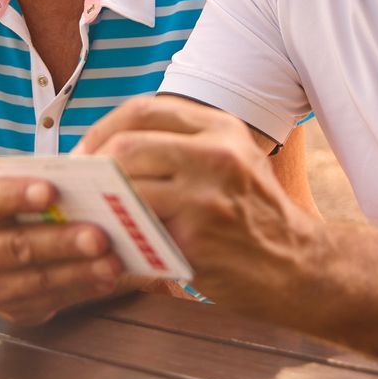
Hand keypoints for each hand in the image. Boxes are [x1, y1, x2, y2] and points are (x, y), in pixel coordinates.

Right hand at [0, 177, 123, 326]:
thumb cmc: (15, 211)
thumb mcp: (15, 194)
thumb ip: (40, 191)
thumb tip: (86, 189)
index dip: (17, 195)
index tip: (51, 191)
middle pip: (17, 246)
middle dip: (62, 242)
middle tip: (100, 236)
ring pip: (37, 280)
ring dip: (79, 272)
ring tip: (112, 262)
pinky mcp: (12, 312)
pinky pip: (50, 302)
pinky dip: (82, 290)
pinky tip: (107, 280)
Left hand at [77, 97, 326, 317]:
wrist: (299, 268)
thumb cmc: (254, 219)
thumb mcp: (232, 164)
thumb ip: (182, 149)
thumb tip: (108, 151)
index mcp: (220, 128)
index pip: (142, 110)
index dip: (102, 130)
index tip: (83, 154)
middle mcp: (216, 153)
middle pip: (127, 145)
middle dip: (92, 168)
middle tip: (77, 189)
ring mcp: (206, 194)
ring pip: (126, 185)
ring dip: (99, 203)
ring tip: (89, 215)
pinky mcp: (196, 236)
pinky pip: (136, 229)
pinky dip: (115, 236)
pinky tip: (109, 244)